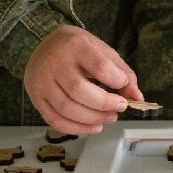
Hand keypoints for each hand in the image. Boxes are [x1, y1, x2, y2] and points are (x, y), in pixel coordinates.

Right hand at [22, 25, 138, 135]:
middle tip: (119, 108)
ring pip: (67, 109)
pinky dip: (76, 129)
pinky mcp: (36, 97)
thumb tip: (136, 97)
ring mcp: (41, 81)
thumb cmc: (76, 48)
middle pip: (80, 91)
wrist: (42, 44)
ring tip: (109, 118)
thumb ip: (122, 72)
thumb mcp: (102, 50)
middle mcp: (55, 62)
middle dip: (104, 105)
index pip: (99, 67)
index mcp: (75, 45)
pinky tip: (93, 127)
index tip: (124, 86)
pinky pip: (55, 120)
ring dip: (92, 119)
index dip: (116, 81)